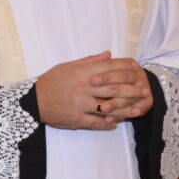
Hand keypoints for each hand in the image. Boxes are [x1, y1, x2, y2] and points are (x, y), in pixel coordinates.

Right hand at [35, 52, 151, 130]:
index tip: (136, 68)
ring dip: (124, 109)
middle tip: (144, 91)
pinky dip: (106, 123)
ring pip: (108, 107)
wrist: (33, 101)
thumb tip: (108, 55)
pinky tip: (115, 123)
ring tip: (137, 110)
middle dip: (131, 90)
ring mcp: (80, 105)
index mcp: (82, 73)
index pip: (108, 68)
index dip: (124, 68)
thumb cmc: (51, 81)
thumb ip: (89, 61)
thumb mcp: (68, 66)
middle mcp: (83, 88)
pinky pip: (95, 122)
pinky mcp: (76, 119)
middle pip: (113, 88)